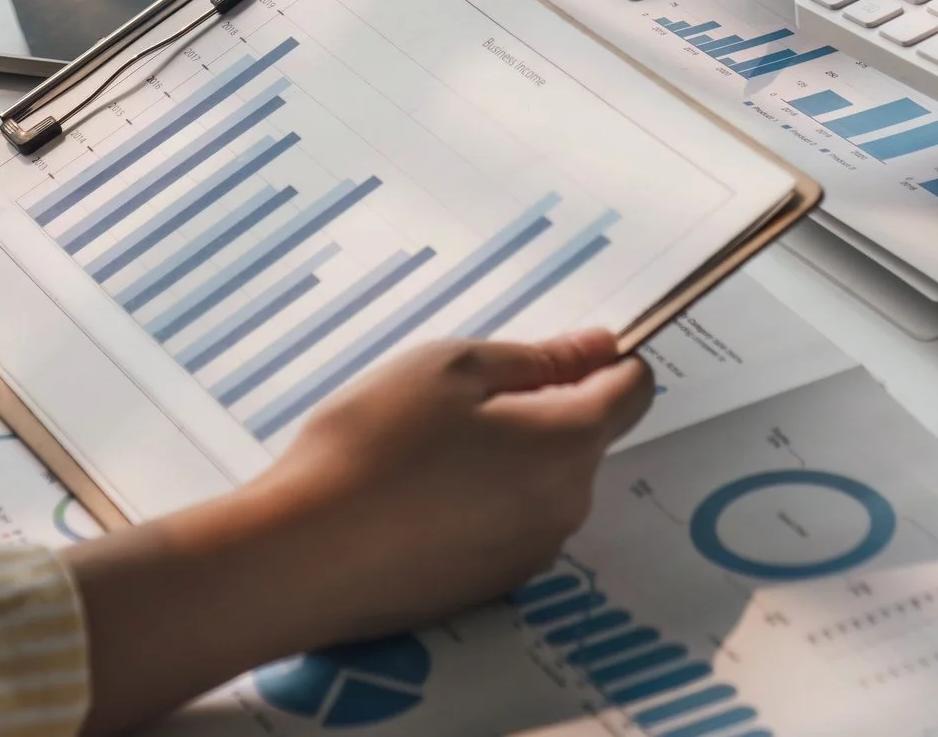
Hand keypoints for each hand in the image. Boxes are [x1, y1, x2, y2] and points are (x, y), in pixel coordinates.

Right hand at [255, 332, 654, 637]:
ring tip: (426, 451)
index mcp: (567, 444)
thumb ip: (538, 357)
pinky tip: (417, 499)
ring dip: (509, 457)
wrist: (303, 556)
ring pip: (543, 483)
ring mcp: (530, 556)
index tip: (547, 351)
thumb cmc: (374, 443)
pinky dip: (481, 503)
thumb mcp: (450, 369)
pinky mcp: (491, 589)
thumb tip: (601, 348)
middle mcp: (567, 508)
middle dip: (541, 409)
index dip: (604, 359)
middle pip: (584, 438)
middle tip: (455, 399)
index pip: (634, 390)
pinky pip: (509, 525)